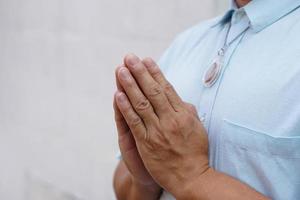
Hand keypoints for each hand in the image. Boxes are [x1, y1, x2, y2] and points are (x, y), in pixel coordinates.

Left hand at [115, 54, 209, 197]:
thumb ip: (187, 111)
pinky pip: (135, 122)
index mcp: (182, 114)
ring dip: (130, 85)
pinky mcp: (147, 143)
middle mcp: (170, 119)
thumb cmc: (195, 151)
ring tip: (121, 70)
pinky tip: (118, 95)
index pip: (166, 88)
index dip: (155, 73)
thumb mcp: (197, 127)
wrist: (191, 177)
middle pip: (152, 91)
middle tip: (130, 57)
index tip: (146, 60)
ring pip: (141, 103)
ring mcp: (157, 131)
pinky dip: (126, 108)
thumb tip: (179, 98)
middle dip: (140, 72)